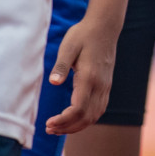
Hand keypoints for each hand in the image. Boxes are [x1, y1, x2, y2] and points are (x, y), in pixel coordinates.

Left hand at [43, 15, 118, 135]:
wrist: (104, 27)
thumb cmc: (83, 35)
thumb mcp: (69, 46)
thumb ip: (61, 66)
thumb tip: (53, 83)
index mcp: (89, 78)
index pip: (78, 109)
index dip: (63, 120)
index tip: (48, 123)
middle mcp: (100, 86)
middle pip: (86, 117)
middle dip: (67, 127)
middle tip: (49, 128)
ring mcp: (105, 87)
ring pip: (94, 116)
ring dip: (76, 126)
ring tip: (58, 127)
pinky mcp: (106, 86)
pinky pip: (98, 109)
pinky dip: (86, 119)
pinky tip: (74, 119)